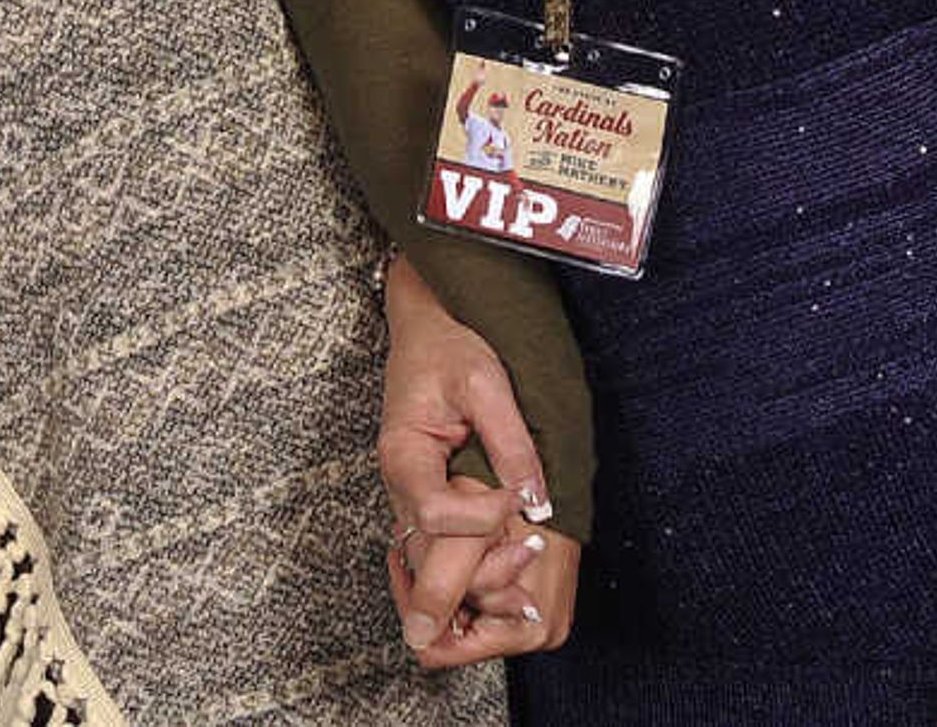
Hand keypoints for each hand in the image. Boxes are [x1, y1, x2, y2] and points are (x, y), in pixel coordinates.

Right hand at [379, 255, 575, 662]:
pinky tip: (507, 588)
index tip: (515, 502)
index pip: (434, 511)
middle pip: (425, 557)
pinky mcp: (428, 501)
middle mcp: (400, 485)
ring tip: (523, 603)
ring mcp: (411, 497)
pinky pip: (439, 553)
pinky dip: (469, 576)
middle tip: (524, 603)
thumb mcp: (485, 382)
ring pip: (430, 565)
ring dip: (475, 588)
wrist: (427, 332)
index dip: (479, 519)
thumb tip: (536, 501)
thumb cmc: (449, 349)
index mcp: (403, 454)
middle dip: (473, 584)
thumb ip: (511, 442)